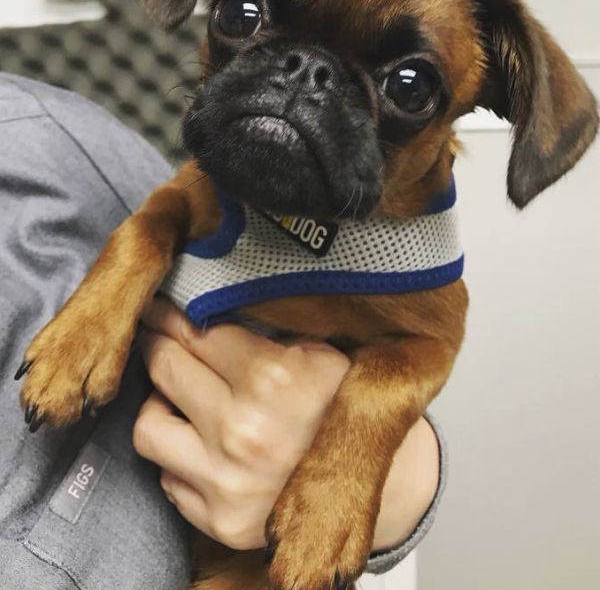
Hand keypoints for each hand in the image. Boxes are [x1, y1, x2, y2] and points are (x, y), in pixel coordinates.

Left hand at [133, 298, 438, 552]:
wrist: (389, 482)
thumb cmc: (348, 406)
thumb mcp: (318, 351)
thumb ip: (259, 330)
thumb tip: (197, 300)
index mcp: (275, 377)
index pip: (195, 329)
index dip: (171, 311)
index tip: (158, 303)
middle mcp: (245, 431)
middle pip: (164, 367)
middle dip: (157, 343)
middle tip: (159, 334)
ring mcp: (229, 482)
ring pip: (147, 427)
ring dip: (160, 404)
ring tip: (178, 395)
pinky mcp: (221, 522)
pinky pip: (168, 477)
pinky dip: (179, 456)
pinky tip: (205, 444)